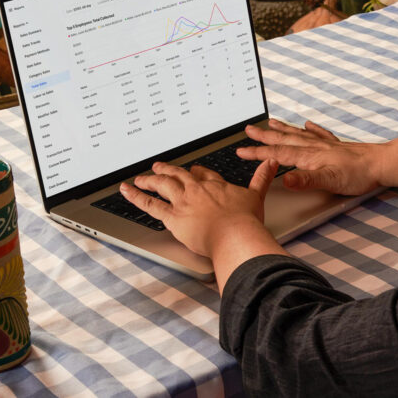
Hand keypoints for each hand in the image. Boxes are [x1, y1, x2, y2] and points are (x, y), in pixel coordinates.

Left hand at [119, 159, 279, 258]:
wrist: (234, 234)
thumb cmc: (245, 221)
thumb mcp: (256, 196)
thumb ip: (262, 179)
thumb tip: (271, 163)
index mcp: (216, 186)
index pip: (204, 175)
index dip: (197, 172)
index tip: (193, 170)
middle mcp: (197, 190)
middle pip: (179, 175)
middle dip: (169, 171)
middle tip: (160, 167)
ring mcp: (183, 201)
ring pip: (162, 185)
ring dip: (150, 180)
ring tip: (141, 178)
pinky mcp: (172, 216)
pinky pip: (150, 204)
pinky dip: (136, 196)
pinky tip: (126, 190)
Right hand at [237, 119, 382, 195]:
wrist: (381, 163)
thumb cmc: (358, 174)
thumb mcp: (329, 181)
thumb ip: (305, 180)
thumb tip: (285, 179)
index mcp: (309, 156)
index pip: (278, 153)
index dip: (257, 153)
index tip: (241, 151)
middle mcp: (315, 147)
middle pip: (284, 139)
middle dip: (264, 136)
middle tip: (249, 129)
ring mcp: (326, 145)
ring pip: (299, 134)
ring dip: (283, 129)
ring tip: (271, 123)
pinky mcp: (337, 146)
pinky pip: (319, 134)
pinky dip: (311, 128)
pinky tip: (308, 124)